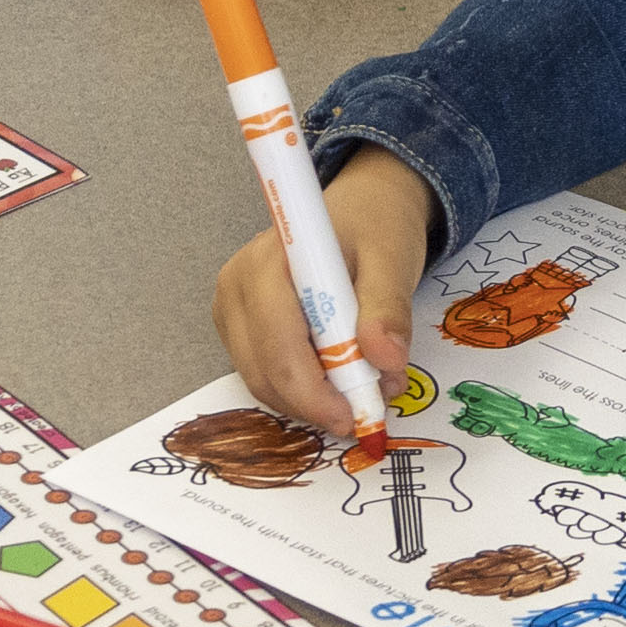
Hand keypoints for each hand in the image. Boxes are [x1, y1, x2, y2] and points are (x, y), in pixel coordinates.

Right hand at [215, 149, 428, 430]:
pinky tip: (337, 377)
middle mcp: (236, 288)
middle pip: (264, 372)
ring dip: (311, 399)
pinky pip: (265, 376)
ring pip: (262, 382)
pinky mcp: (240, 331)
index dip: (313, 391)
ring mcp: (232, 312)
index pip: (278, 344)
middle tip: (366, 410)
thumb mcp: (393, 259)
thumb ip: (388, 308)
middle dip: (316, 402)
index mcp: (266, 263)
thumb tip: (386, 360)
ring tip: (362, 386)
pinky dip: (302, 390)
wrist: (360, 210)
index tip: (354, 416)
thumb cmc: (373, 228)